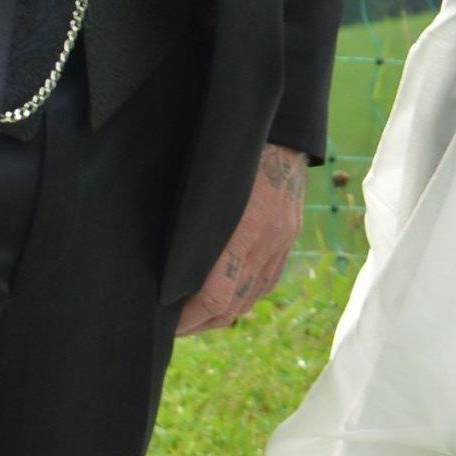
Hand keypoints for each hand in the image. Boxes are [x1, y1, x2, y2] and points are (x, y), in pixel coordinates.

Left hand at [176, 144, 308, 336]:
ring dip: (224, 313)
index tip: (168, 322)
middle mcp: (267, 242)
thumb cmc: (230, 153)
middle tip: (176, 325)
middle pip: (233, 307)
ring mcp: (282, 241)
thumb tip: (166, 264)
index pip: (215, 298)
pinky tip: (229, 294)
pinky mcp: (290, 235)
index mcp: (244, 230)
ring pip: (252, 298)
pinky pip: (268, 281)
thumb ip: (190, 228)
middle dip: (201, 323)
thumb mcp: (204, 189)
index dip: (189, 319)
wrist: (280, 129)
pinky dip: (247, 295)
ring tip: (198, 314)